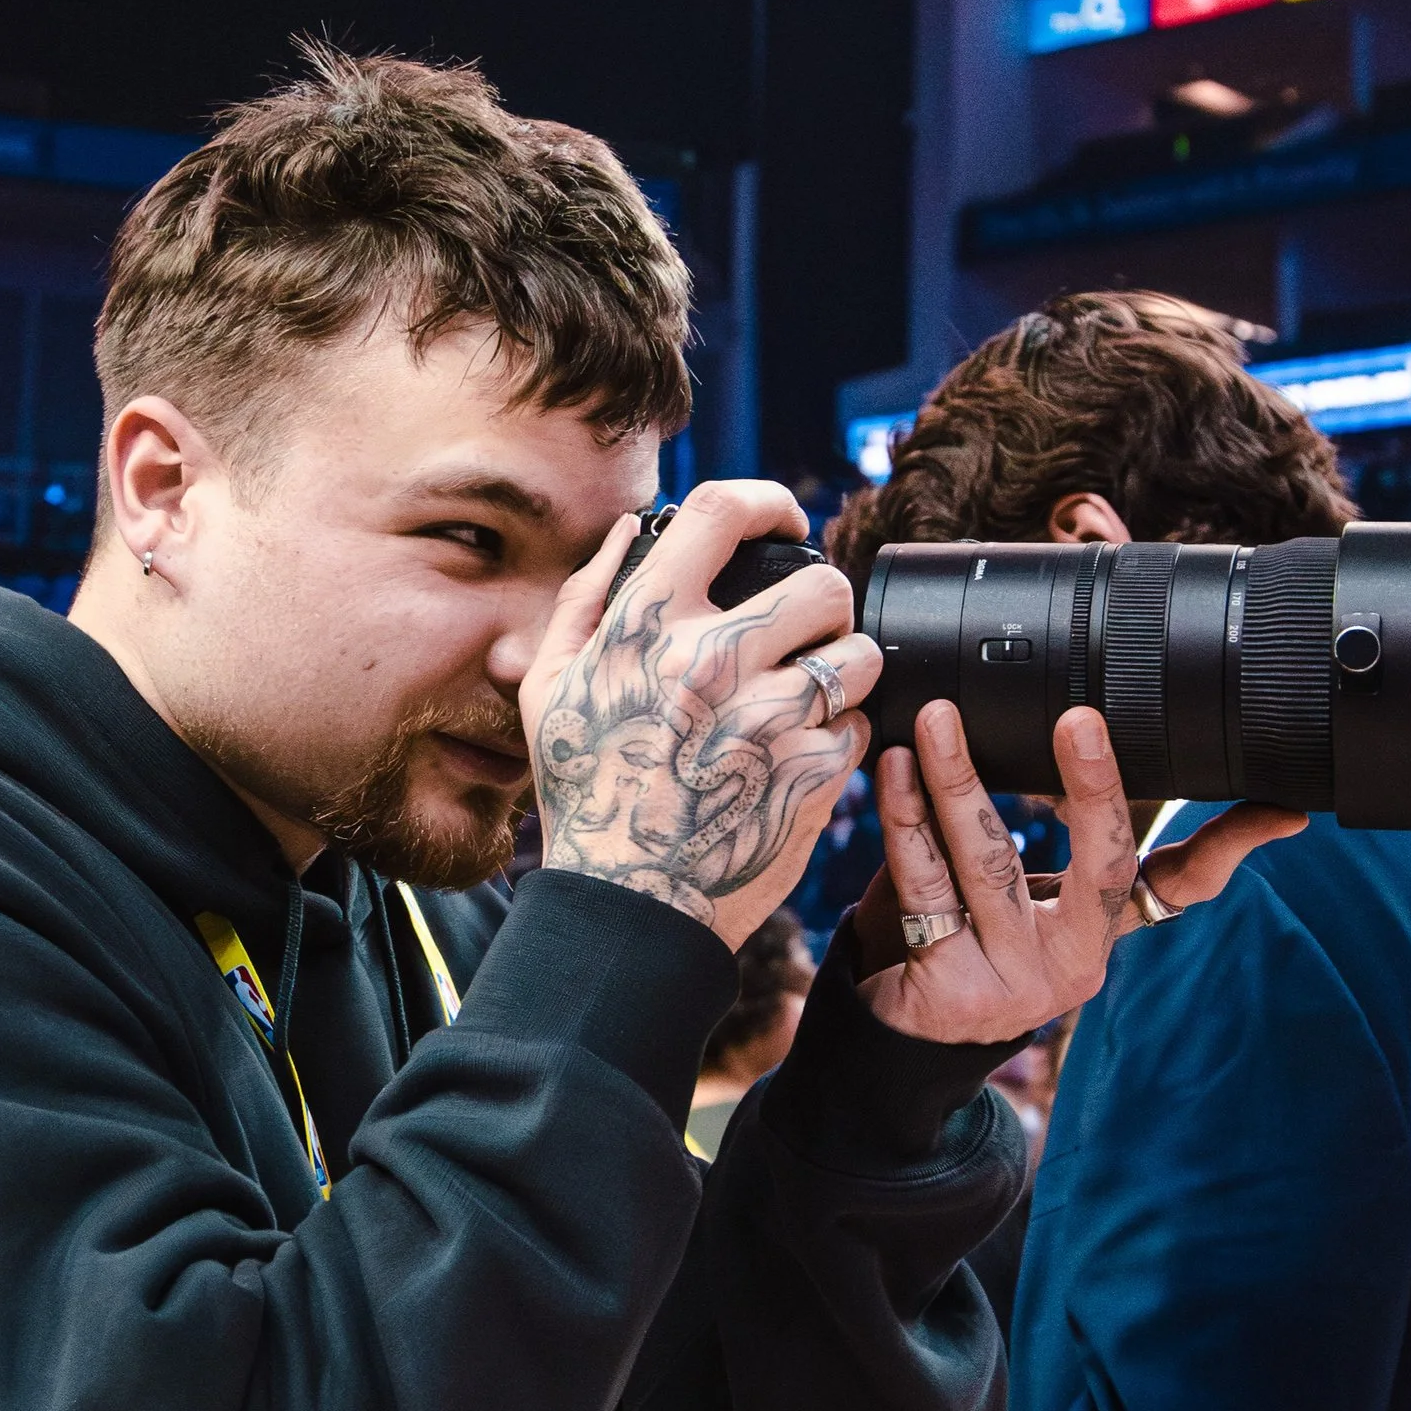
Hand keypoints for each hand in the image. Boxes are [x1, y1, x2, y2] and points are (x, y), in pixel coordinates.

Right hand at [521, 480, 880, 949]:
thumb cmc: (584, 795)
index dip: (769, 503)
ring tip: (811, 700)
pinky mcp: (810, 775)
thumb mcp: (551, 690)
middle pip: (824, 583)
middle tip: (809, 634)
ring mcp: (768, 718)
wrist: (623, 907)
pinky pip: (860, 727)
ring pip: (859, 655)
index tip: (787, 524)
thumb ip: (585, 599)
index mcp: (649, 627)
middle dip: (826, 606)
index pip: (724, 511)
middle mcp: (712, 662)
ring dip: (845, 672)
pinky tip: (800, 760)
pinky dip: (841, 741)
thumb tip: (630, 529)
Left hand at [850, 702, 1305, 1043]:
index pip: (1181, 884)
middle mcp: (1072, 962)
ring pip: (991, 860)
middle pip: (1097, 860)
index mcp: (1100, 932)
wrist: (896, 1048)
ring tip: (940, 721)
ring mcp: (1015, 981)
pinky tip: (894, 772)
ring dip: (960, 781)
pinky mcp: (951, 990)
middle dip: (1095, 786)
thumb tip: (1052, 733)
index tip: (1281, 811)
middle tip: (1081, 719)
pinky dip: (906, 821)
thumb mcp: (1012, 897)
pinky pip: (926, 887)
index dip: (1231, 847)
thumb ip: (1042, 838)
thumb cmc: (960, 947)